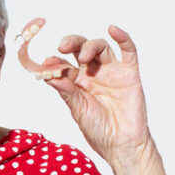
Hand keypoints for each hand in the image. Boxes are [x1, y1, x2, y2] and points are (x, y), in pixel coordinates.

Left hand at [39, 25, 150, 166]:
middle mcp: (93, 73)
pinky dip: (122, 38)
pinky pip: (128, 51)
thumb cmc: (99, 130)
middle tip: (62, 46)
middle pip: (80, 49)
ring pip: (100, 47)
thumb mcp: (77, 110)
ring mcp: (111, 72)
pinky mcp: (129, 74)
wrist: (122, 144)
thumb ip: (66, 91)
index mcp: (77, 82)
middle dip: (71, 44)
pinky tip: (113, 29)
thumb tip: (48, 75)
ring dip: (89, 46)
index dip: (54, 59)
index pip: (63, 63)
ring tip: (82, 57)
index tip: (45, 61)